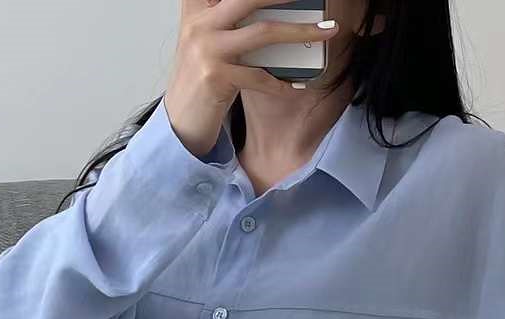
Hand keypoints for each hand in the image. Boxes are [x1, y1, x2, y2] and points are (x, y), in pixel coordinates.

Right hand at [165, 0, 340, 158]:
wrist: (180, 122)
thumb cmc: (199, 83)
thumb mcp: (206, 43)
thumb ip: (225, 21)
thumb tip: (266, 9)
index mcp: (196, 9)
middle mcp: (200, 24)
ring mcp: (207, 50)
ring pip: (263, 33)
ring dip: (301, 32)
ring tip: (325, 32)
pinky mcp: (215, 77)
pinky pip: (259, 77)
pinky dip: (280, 84)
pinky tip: (293, 87)